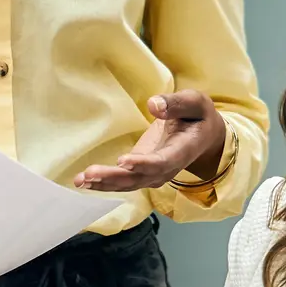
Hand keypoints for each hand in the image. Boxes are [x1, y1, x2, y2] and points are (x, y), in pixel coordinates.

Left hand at [74, 90, 226, 191]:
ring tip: (81, 180)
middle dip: (114, 177)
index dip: (143, 164)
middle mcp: (167, 168)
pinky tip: (83, 182)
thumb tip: (153, 105)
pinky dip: (103, 183)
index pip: (162, 162)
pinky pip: (122, 181)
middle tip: (90, 174)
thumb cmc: (198, 116)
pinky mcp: (141, 172)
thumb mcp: (195, 103)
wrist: (204, 137)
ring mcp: (153, 174)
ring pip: (128, 184)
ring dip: (104, 183)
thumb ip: (176, 103)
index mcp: (183, 151)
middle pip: (139, 178)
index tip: (123, 161)